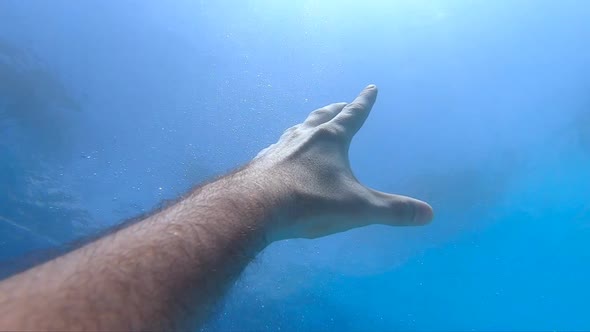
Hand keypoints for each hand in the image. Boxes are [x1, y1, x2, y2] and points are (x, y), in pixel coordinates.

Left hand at [251, 85, 433, 241]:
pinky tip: (281, 154)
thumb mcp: (358, 208)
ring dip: (308, 125)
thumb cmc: (312, 202)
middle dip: (335, 109)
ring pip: (297, 129)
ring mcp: (279, 147)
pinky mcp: (262, 162)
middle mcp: (304, 136)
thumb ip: (392, 210)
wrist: (256, 206)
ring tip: (310, 125)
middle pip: (322, 116)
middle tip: (341, 103)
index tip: (371, 87)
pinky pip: (277, 148)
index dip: (364, 102)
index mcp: (330, 139)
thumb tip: (428, 214)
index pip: (353, 115)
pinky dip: (285, 147)